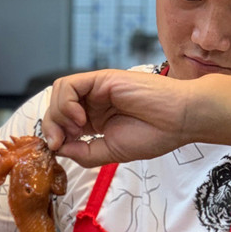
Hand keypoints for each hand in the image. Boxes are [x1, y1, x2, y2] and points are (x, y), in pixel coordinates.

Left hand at [43, 70, 187, 165]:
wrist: (179, 120)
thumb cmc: (153, 135)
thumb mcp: (110, 153)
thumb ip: (82, 152)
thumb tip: (57, 149)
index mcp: (94, 120)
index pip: (61, 124)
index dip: (54, 137)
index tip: (58, 152)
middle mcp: (92, 103)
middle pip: (55, 108)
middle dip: (51, 128)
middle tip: (59, 143)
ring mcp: (96, 90)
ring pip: (59, 94)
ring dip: (58, 115)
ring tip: (76, 129)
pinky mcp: (102, 79)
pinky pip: (69, 85)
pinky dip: (66, 103)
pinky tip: (80, 118)